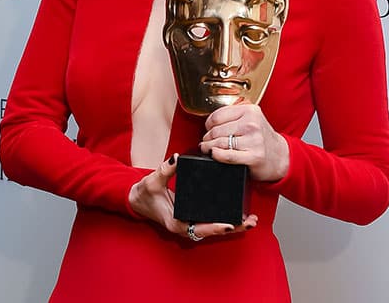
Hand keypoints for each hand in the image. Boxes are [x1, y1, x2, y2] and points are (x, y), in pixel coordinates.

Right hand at [128, 154, 258, 240]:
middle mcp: (186, 227)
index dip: (215, 228)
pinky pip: (212, 222)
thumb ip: (165, 170)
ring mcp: (190, 224)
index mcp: (176, 222)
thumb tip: (177, 158)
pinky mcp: (193, 219)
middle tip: (250, 221)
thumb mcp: (153, 181)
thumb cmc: (145, 193)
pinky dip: (226, 220)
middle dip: (233, 228)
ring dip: (233, 225)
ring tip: (251, 220)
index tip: (229, 225)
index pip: (199, 229)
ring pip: (215, 229)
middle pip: (213, 231)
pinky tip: (239, 215)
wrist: (137, 200)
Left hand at [200, 101, 289, 181]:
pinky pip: (227, 155)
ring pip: (219, 143)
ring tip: (208, 148)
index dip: (208, 124)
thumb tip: (209, 122)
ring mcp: (253, 141)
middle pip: (216, 130)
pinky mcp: (253, 156)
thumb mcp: (252, 119)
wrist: (280, 156)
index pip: (217, 116)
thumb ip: (234, 115)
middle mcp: (252, 124)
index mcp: (250, 111)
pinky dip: (217, 155)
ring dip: (209, 147)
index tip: (208, 128)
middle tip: (207, 141)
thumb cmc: (262, 138)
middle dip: (208, 137)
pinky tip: (215, 154)